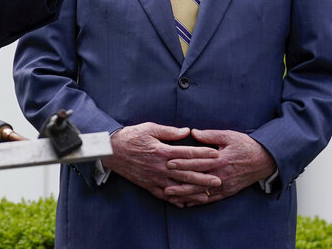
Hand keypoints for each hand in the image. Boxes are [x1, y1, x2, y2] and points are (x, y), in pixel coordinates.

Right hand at [101, 123, 219, 206]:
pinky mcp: (149, 185)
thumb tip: (187, 131)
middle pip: (186, 173)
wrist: (111, 151)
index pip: (187, 153)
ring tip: (208, 194)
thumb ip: (169, 131)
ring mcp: (155, 178)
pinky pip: (165, 195)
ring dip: (194, 191)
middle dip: (204, 176)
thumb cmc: (131, 136)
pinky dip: (177, 200)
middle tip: (219, 179)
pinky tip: (186, 202)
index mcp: (162, 151)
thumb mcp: (149, 128)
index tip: (216, 154)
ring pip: (178, 187)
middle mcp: (160, 167)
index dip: (203, 153)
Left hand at [164, 129, 275, 204]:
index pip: (198, 162)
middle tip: (164, 184)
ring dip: (186, 195)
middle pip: (197, 180)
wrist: (264, 160)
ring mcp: (225, 185)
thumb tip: (192, 132)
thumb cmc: (245, 145)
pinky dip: (198, 202)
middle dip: (180, 182)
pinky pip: (211, 199)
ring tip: (171, 197)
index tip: (168, 163)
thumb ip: (209, 135)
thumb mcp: (228, 136)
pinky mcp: (228, 192)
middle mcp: (221, 175)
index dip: (183, 163)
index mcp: (220, 160)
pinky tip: (187, 203)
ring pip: (202, 192)